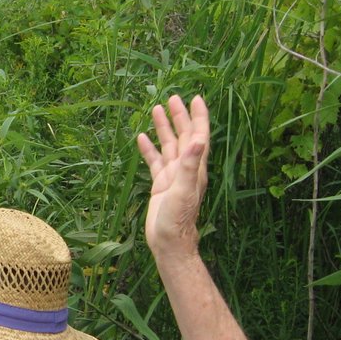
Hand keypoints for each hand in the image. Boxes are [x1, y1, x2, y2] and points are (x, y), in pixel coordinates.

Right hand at [137, 95, 209, 258]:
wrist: (168, 242)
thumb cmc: (178, 219)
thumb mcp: (184, 190)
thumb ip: (191, 165)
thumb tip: (198, 140)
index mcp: (195, 168)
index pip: (199, 136)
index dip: (199, 117)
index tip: (196, 98)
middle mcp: (186, 169)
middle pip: (183, 136)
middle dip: (179, 117)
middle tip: (173, 97)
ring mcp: (173, 176)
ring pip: (168, 146)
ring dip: (163, 128)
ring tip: (156, 109)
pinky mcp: (160, 184)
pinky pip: (154, 161)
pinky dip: (149, 149)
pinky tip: (141, 138)